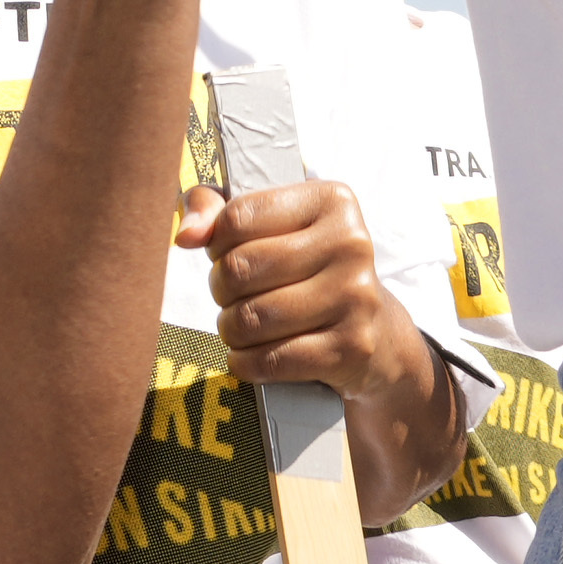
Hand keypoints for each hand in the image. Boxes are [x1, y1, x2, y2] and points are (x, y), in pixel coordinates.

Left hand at [187, 179, 432, 409]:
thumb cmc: (309, 269)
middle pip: (241, 268)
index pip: (238, 217)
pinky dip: (246, 363)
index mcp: (332, 200)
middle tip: (232, 296)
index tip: (229, 255)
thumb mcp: (273, 226)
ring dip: (231, 329)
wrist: (377, 332)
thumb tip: (185, 235)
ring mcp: (356, 297)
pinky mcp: (352, 347)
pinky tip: (250, 356)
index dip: (217, 243)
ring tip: (242, 325)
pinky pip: (271, 360)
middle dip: (222, 289)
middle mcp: (351, 243)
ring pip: (252, 318)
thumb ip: (216, 211)